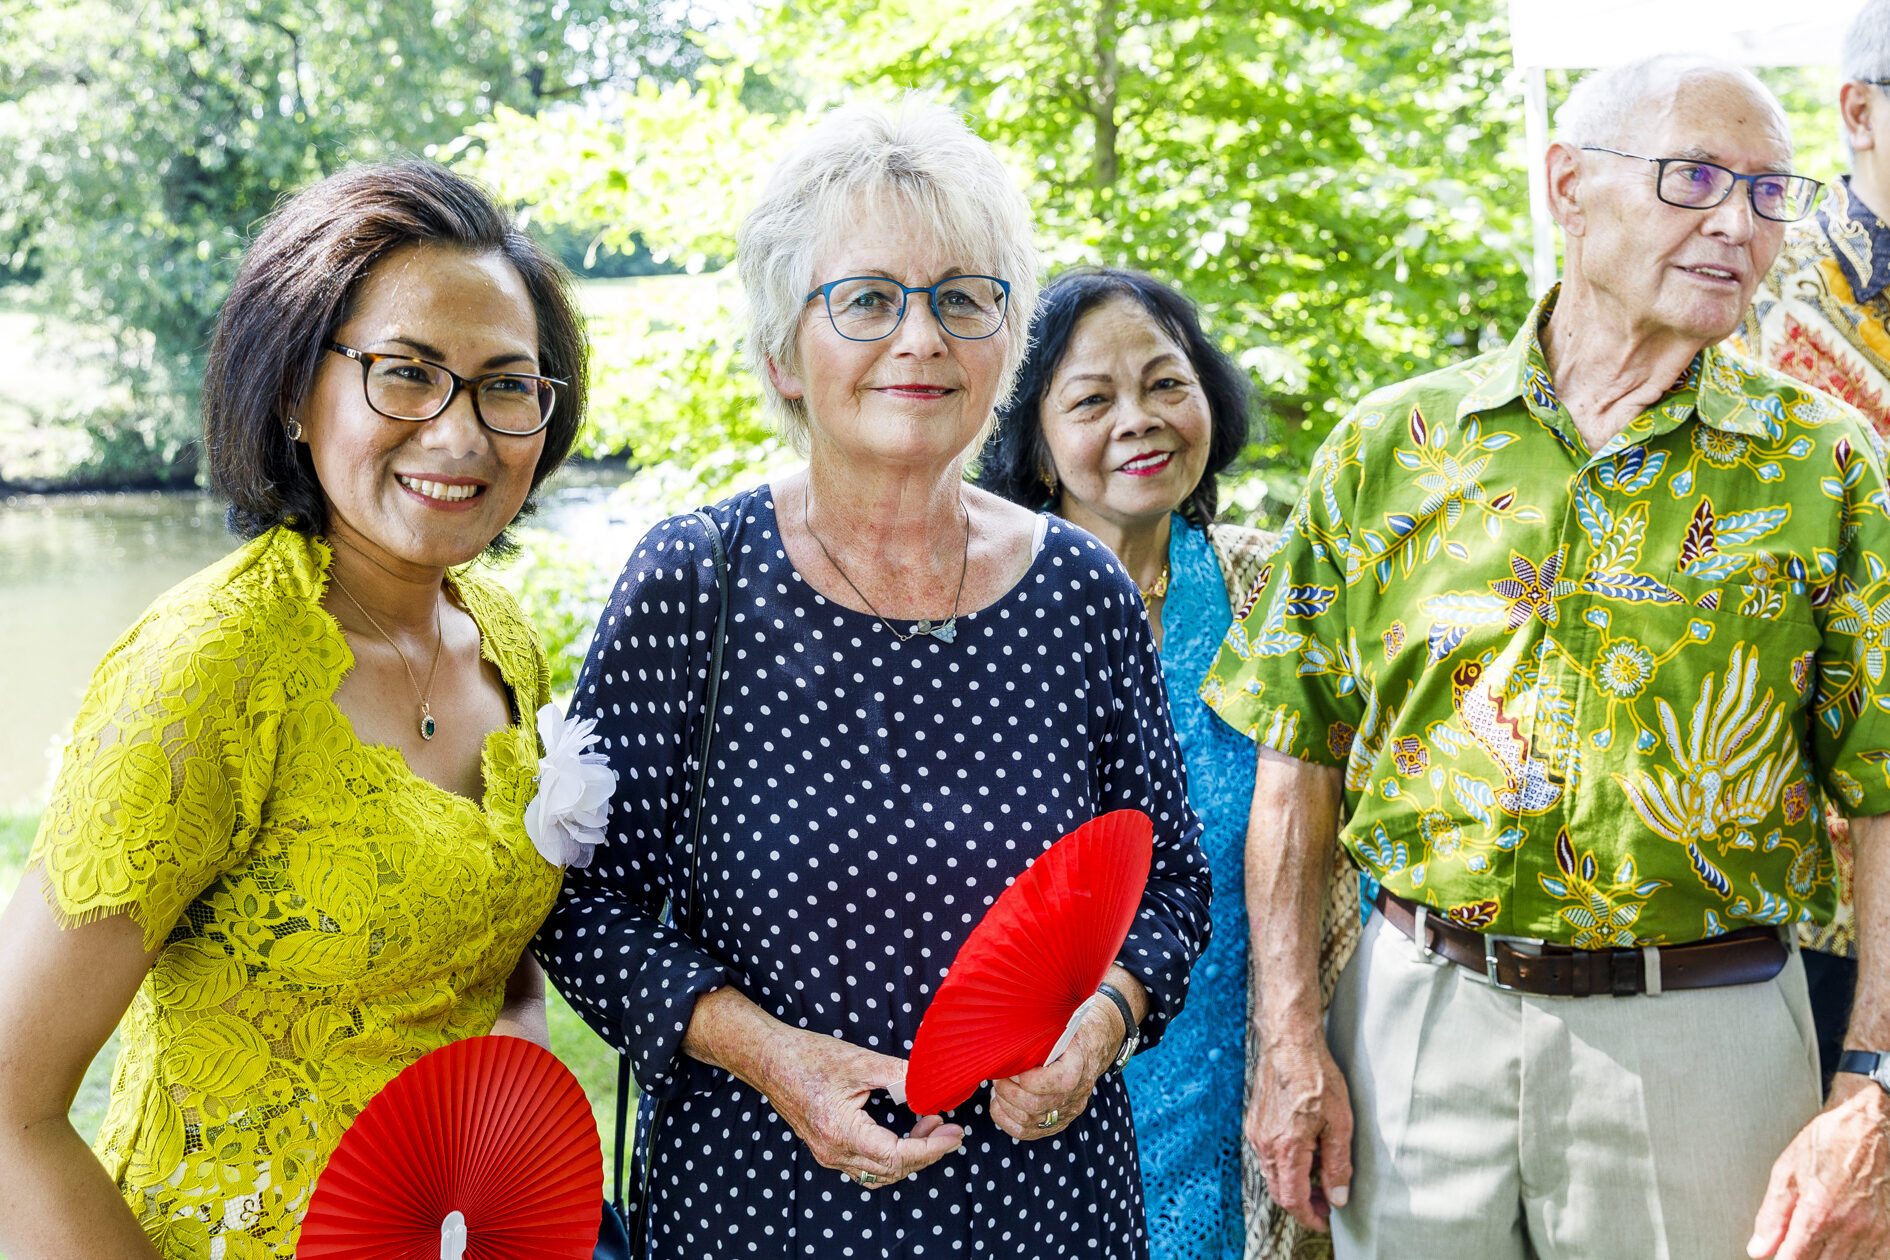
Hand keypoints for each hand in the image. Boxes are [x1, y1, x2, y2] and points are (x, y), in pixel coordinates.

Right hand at [755, 1026, 962, 1190]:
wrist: (770, 1059)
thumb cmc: (808, 1057)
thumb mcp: (861, 1062)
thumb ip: (900, 1075)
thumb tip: (932, 1082)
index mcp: (842, 1132)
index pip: (898, 1156)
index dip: (931, 1149)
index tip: (954, 1134)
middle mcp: (834, 1152)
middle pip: (892, 1170)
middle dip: (927, 1151)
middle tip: (949, 1127)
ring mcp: (828, 1155)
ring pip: (879, 1173)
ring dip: (909, 1155)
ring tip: (929, 1124)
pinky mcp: (826, 1149)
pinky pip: (865, 1166)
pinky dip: (890, 1156)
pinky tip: (903, 1133)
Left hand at [990, 995, 1117, 1139]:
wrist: (1092, 1045)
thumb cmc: (1070, 1028)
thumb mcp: (1062, 1020)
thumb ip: (1043, 1024)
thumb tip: (1011, 1010)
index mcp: (1078, 1066)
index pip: (1058, 1082)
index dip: (1030, 1079)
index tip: (1012, 1067)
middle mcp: (1076, 1094)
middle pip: (1037, 1105)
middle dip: (1009, 1091)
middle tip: (997, 1075)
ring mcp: (1067, 1111)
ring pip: (1029, 1121)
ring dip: (1005, 1104)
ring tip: (998, 1085)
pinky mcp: (1056, 1122)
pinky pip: (1027, 1132)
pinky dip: (1006, 1120)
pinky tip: (999, 1103)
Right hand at [1247, 1026, 1352, 1231]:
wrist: (1288, 1041)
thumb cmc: (1316, 1075)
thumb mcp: (1340, 1122)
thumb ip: (1338, 1164)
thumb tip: (1338, 1197)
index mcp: (1286, 1147)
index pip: (1292, 1199)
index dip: (1309, 1216)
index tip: (1325, 1222)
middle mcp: (1265, 1144)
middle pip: (1279, 1190)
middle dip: (1302, 1204)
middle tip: (1326, 1205)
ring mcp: (1256, 1132)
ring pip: (1272, 1173)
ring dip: (1294, 1183)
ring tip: (1320, 1175)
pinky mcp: (1255, 1121)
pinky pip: (1267, 1154)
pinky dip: (1286, 1163)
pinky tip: (1306, 1150)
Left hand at [1748, 1075, 1889, 1258]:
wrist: (1873, 1126)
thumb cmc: (1831, 1141)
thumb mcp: (1787, 1171)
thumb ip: (1772, 1215)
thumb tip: (1759, 1248)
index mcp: (1819, 1212)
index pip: (1795, 1259)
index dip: (1781, 1259)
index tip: (1777, 1255)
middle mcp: (1850, 1227)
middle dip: (1804, 1258)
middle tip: (1795, 1243)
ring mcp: (1875, 1233)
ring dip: (1829, 1258)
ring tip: (1818, 1240)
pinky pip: (1874, 1259)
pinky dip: (1856, 1256)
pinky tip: (1843, 1244)